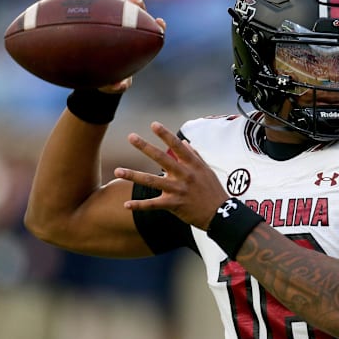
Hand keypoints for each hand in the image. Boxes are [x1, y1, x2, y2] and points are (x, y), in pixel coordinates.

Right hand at [96, 0, 166, 93]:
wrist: (93, 75)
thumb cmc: (108, 80)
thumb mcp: (112, 86)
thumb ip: (117, 86)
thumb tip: (118, 86)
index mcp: (137, 44)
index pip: (153, 32)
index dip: (158, 26)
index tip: (160, 22)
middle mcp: (127, 30)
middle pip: (137, 14)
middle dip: (137, 5)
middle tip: (133, 1)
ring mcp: (112, 23)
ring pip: (115, 6)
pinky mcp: (96, 20)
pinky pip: (94, 10)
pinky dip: (90, 3)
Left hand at [113, 122, 228, 229]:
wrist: (221, 214)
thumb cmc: (213, 191)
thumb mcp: (206, 170)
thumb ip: (195, 155)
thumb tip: (184, 142)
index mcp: (192, 164)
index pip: (177, 146)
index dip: (165, 134)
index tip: (154, 124)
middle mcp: (184, 175)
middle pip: (161, 158)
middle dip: (145, 147)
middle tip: (131, 137)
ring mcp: (178, 190)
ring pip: (152, 181)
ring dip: (133, 175)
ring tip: (117, 171)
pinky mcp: (174, 205)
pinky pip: (153, 205)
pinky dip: (139, 205)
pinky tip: (126, 205)